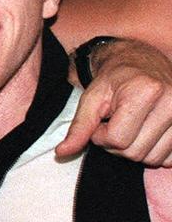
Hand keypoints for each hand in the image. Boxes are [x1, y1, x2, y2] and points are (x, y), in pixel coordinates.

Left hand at [57, 40, 171, 166]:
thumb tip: (61, 152)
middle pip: (136, 152)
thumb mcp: (92, 98)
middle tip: (115, 125)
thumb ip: (78, 127)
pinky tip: (148, 133)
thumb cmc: (114, 79)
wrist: (142, 62)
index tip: (101, 123)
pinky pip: (170, 159)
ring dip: (136, 149)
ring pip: (153, 158)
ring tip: (132, 127)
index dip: (101, 137)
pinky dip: (155, 152)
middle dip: (117, 145)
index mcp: (147, 92)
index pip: (118, 140)